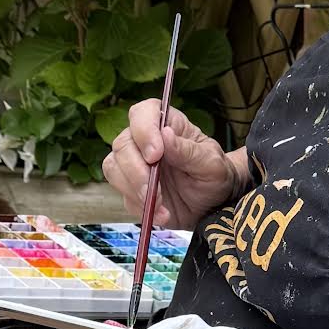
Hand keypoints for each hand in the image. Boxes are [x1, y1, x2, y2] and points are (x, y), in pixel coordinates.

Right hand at [102, 100, 238, 229]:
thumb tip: (166, 135)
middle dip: (136, 170)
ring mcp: (134, 164)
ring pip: (114, 168)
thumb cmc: (214, 175)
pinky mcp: (131, 189)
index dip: (143, 131)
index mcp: (167, 124)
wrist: (212, 205)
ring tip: (160, 205)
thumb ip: (188, 150)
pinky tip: (162, 214)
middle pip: (122, 144)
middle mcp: (144, 141)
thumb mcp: (211, 163)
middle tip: (153, 189)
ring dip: (134, 190)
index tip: (155, 154)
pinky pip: (123, 195)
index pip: (142, 114)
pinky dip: (140, 207)